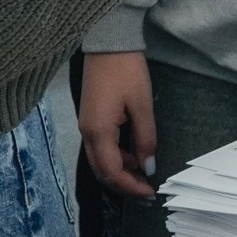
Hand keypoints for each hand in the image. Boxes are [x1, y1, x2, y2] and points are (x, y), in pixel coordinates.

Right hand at [78, 51, 158, 199]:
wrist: (108, 42)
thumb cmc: (126, 71)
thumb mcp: (141, 105)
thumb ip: (145, 138)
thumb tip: (148, 166)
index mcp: (98, 132)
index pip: (112, 172)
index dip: (131, 187)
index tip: (150, 193)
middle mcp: (87, 133)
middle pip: (102, 171)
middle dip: (124, 185)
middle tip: (147, 192)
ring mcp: (86, 125)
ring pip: (100, 161)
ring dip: (121, 171)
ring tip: (144, 175)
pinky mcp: (90, 118)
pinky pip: (100, 147)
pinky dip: (116, 157)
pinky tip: (134, 154)